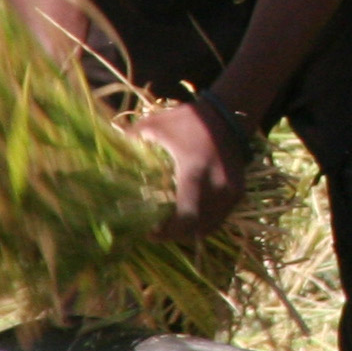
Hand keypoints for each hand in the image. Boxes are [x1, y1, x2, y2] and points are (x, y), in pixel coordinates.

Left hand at [134, 102, 246, 241]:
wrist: (229, 116)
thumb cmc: (190, 121)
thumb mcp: (159, 124)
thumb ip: (134, 135)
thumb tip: (112, 144)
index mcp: (195, 173)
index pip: (185, 217)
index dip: (167, 232)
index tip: (150, 232)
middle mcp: (217, 187)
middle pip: (197, 228)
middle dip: (176, 234)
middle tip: (159, 232)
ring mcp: (231, 191)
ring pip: (210, 226)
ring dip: (192, 230)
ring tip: (173, 226)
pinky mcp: (238, 192)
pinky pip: (220, 217)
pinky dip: (206, 221)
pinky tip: (191, 215)